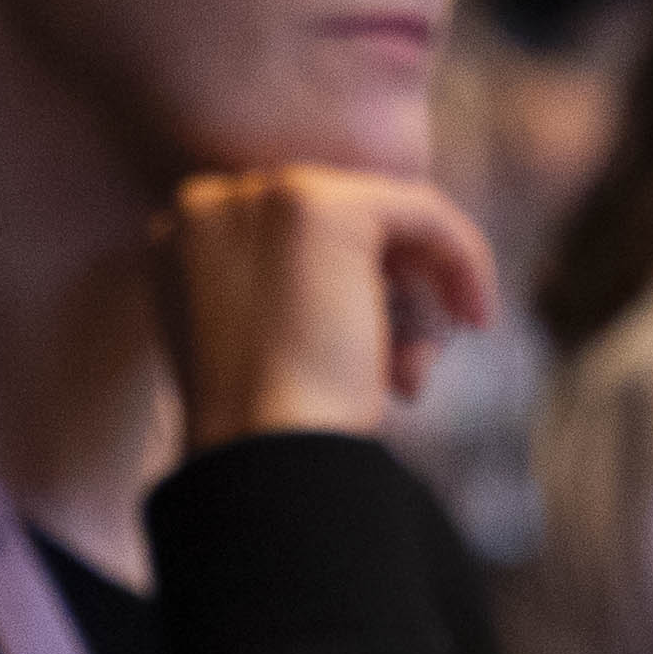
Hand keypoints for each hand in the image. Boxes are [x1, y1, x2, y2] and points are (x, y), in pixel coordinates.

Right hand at [152, 165, 500, 448]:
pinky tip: (473, 316)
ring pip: (380, 214)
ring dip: (417, 289)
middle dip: (385, 287)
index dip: (344, 286)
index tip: (379, 342)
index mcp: (179, 239)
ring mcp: (262, 197)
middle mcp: (209, 201)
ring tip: (415, 369)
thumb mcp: (254, 351)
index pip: (288, 237)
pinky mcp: (324, 207)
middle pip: (334, 220)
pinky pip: (422, 211)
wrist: (261, 456)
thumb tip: (370, 294)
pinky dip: (461, 259)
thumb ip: (280, 301)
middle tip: (409, 361)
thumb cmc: (263, 429)